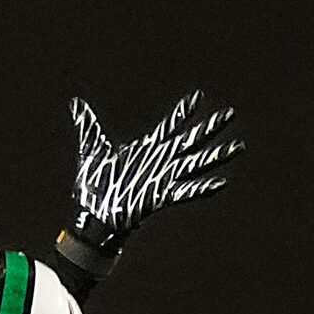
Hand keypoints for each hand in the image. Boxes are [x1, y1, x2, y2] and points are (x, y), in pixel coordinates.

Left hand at [57, 90, 242, 276]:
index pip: (169, 126)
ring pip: (195, 163)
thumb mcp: (91, 149)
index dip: (183, 112)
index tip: (197, 97)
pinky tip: (220, 182)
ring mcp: (162, 179)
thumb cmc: (94, 186)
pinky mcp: (159, 197)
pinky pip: (185, 191)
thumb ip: (88, 126)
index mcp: (146, 149)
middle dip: (210, 128)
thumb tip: (76, 104)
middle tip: (230, 114)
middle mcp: (159, 162)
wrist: (91, 216)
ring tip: (237, 147)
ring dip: (216, 156)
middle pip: (191, 140)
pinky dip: (202, 188)